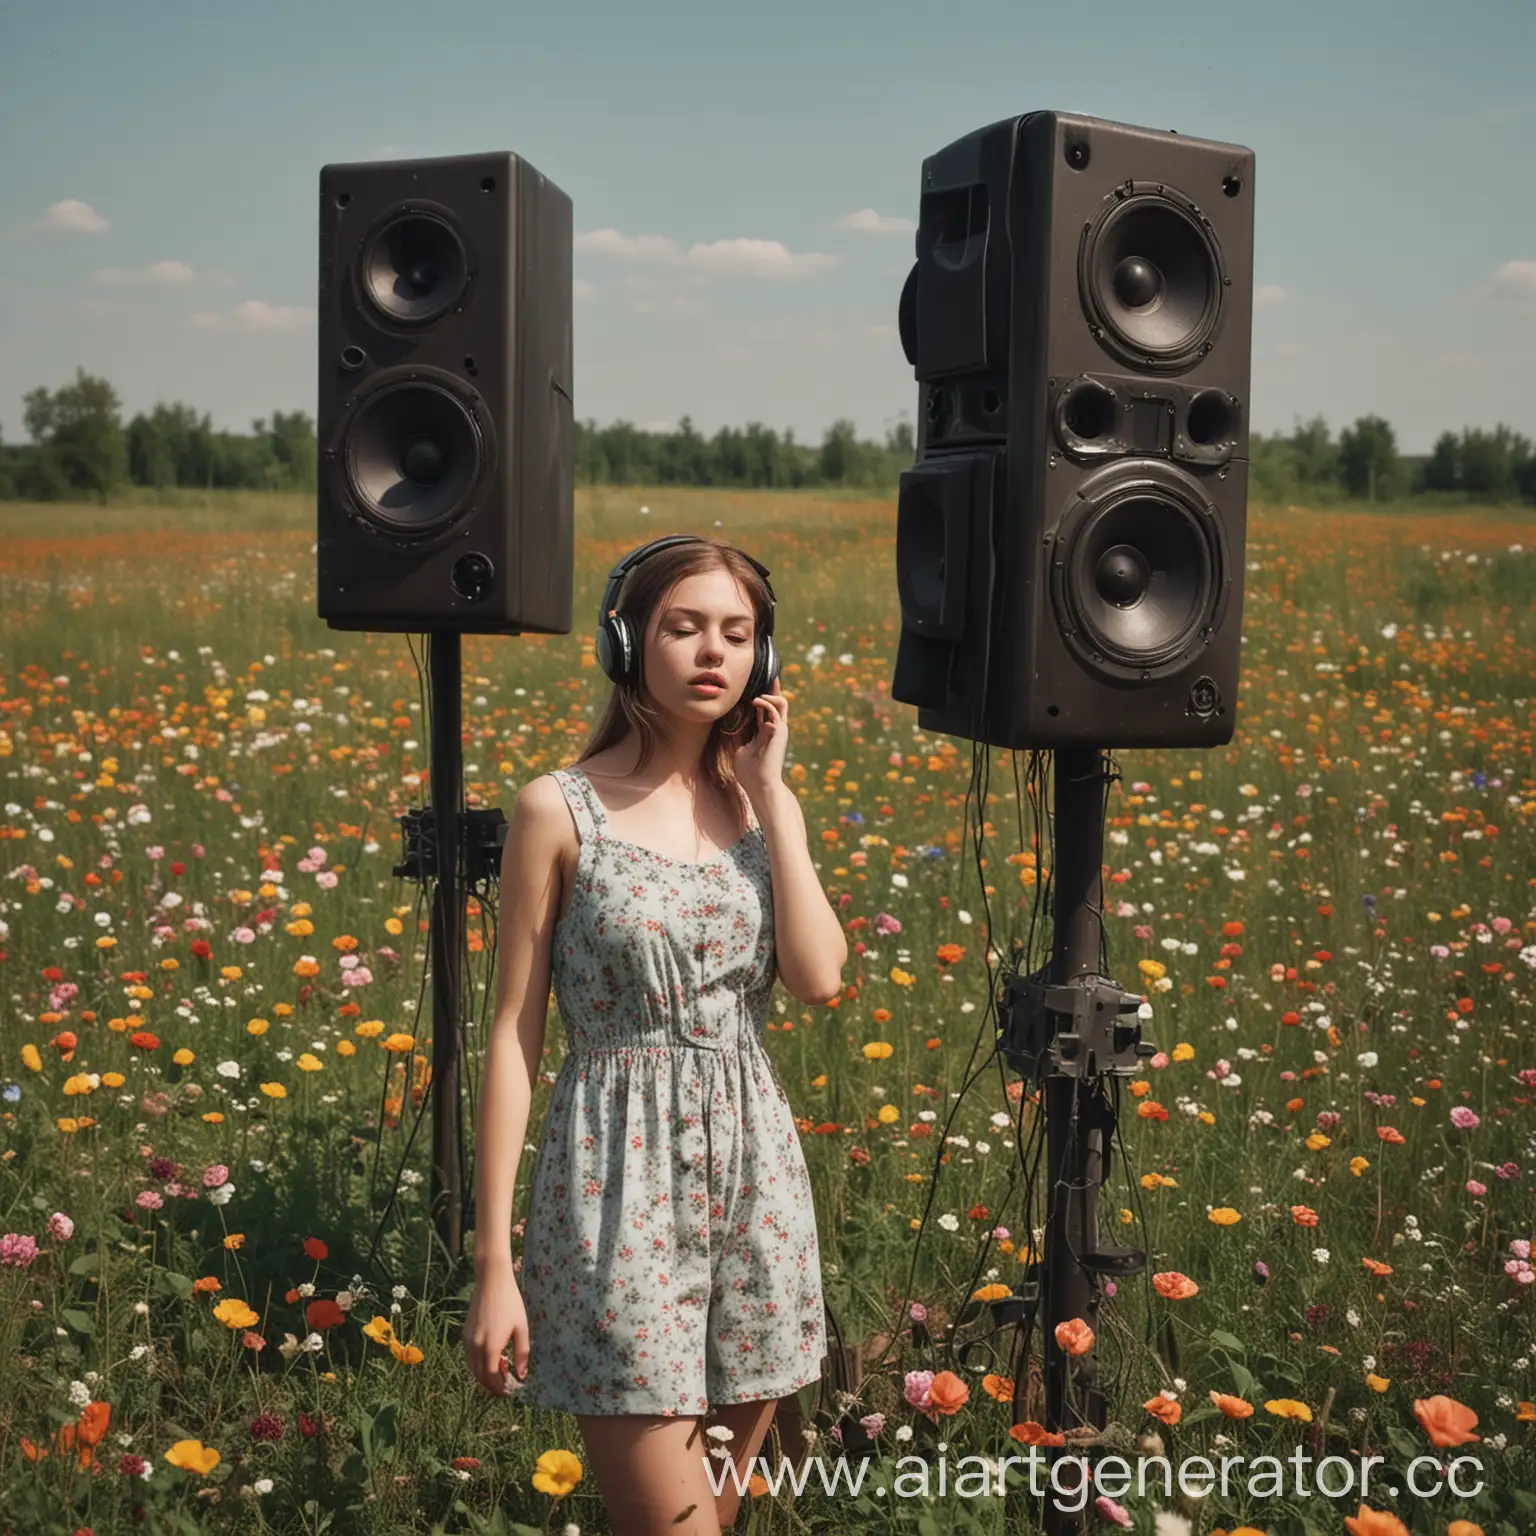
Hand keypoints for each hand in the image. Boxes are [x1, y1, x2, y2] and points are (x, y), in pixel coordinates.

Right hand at [464, 1263, 528, 1395]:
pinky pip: (470, 1357)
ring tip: (502, 1370)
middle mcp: (476, 1347)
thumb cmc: (511, 1303)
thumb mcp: (521, 1328)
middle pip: (481, 1377)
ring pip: (473, 1368)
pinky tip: (493, 1357)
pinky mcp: (465, 1333)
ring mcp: (468, 1340)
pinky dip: (479, 1364)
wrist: (492, 1281)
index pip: (492, 1378)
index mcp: (490, 1347)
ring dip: (485, 1375)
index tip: (511, 1391)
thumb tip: (522, 1375)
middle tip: (507, 1384)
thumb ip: (522, 1353)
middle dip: (493, 1385)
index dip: (501, 1388)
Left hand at [733, 678, 788, 808]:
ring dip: (770, 695)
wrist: (760, 785)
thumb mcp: (739, 750)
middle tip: (766, 675)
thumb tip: (728, 727)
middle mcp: (774, 729)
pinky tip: (755, 702)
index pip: (766, 709)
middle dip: (773, 688)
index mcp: (766, 732)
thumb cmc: (749, 772)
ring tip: (757, 696)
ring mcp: (779, 730)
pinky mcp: (779, 732)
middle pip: (778, 702)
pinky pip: (776, 710)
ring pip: (782, 703)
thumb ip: (738, 737)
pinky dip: (767, 703)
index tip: (754, 685)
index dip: (762, 697)